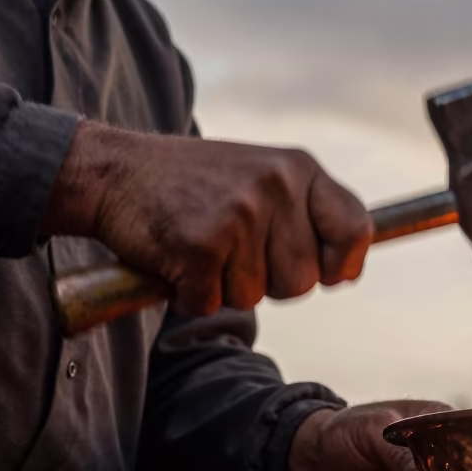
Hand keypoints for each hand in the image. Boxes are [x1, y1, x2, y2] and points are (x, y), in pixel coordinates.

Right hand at [41, 121, 372, 314]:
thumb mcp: (264, 176)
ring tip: (203, 247)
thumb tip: (349, 270)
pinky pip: (209, 302)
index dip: (343, 264)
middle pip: (303, 281)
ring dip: (224, 287)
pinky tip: (177, 259)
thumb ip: (307, 214)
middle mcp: (275, 186)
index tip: (328, 273)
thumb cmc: (195, 183)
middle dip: (269, 282)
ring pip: (254, 297)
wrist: (116, 170)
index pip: (355, 230)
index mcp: (298, 168)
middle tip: (234, 252)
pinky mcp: (199, 244)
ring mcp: (238, 214)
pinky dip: (189, 294)